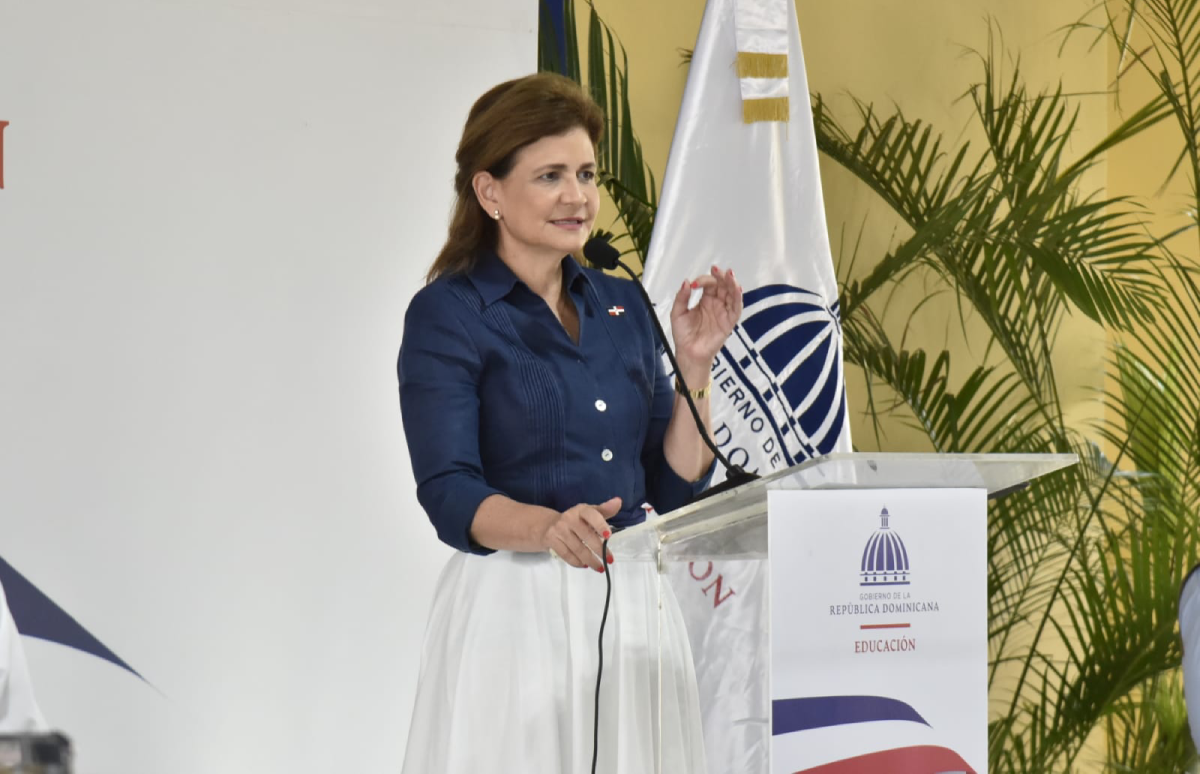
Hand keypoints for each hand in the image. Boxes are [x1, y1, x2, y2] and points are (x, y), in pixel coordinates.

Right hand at [541, 497, 620, 571]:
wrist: (550, 524)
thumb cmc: (576, 519)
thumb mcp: (590, 512)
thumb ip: (605, 510)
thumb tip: (618, 502)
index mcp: (581, 510)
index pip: (592, 515)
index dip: (600, 525)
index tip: (609, 536)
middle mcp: (569, 518)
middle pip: (586, 536)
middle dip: (599, 549)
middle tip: (609, 560)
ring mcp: (559, 530)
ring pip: (577, 548)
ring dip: (590, 560)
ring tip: (600, 567)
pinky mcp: (552, 541)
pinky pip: (566, 555)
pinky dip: (577, 562)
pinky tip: (585, 565)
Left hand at [670, 266, 743, 380]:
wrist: (688, 353)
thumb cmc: (684, 335)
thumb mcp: (677, 313)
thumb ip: (682, 297)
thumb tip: (686, 282)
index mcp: (705, 300)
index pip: (709, 284)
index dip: (703, 280)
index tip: (694, 284)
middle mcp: (716, 304)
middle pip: (723, 285)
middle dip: (720, 276)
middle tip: (716, 269)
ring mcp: (723, 312)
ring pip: (732, 294)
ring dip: (732, 283)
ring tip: (729, 274)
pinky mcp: (729, 322)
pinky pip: (736, 308)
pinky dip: (738, 298)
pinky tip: (737, 289)